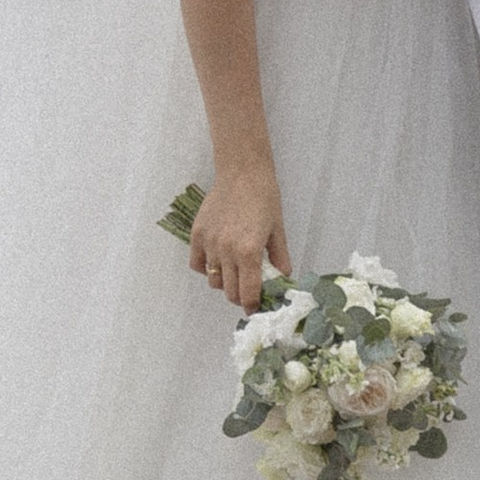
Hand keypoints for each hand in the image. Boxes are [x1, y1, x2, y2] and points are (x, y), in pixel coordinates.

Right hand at [187, 160, 291, 310]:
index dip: (252, 306)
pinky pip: (197, 264)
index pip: (247, 294)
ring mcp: (209, 243)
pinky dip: (206, 268)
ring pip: (213, 280)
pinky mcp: (197, 234)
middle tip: (248, 291)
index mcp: (249, 252)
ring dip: (224, 282)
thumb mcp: (278, 231)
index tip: (255, 308)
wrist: (242, 172)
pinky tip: (218, 261)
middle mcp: (226, 251)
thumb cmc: (265, 198)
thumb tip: (283, 279)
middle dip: (240, 297)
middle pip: (229, 291)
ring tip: (235, 272)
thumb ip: (280, 259)